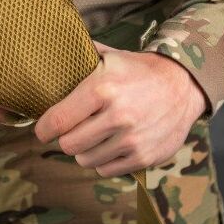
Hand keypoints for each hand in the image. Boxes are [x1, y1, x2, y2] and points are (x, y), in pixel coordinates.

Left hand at [34, 41, 208, 176]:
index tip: (41, 130)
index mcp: (103, 88)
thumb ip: (81, 57)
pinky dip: (103, 161)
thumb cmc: (138, 70)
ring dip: (84, 151)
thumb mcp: (110, 56)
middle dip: (65, 138)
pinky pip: (107, 170)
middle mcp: (117, 116)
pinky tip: (108, 145)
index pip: (59, 120)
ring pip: (86, 160)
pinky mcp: (144, 157)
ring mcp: (132, 140)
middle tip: (69, 131)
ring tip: (91, 137)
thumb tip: (51, 53)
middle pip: (69, 145)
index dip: (44, 129)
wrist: (182, 85)